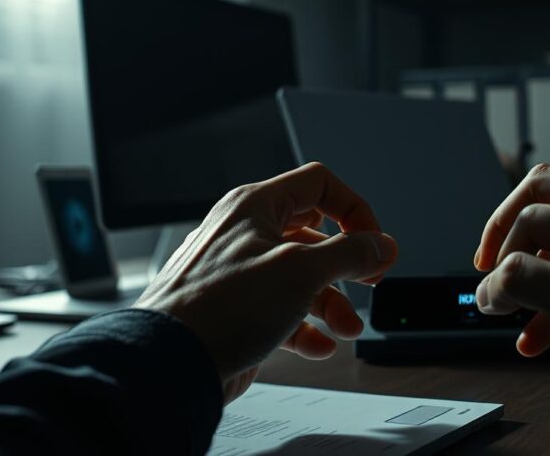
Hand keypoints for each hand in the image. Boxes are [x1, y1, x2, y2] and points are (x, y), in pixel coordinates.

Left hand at [135, 162, 396, 402]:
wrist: (168, 363)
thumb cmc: (217, 308)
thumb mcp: (301, 270)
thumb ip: (350, 253)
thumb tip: (381, 245)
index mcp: (255, 207)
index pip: (319, 185)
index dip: (355, 210)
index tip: (373, 242)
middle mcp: (245, 234)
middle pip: (315, 235)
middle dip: (347, 264)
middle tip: (369, 280)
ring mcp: (239, 274)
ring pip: (301, 278)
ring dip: (332, 303)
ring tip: (345, 327)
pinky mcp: (235, 312)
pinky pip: (281, 311)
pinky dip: (306, 328)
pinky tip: (318, 346)